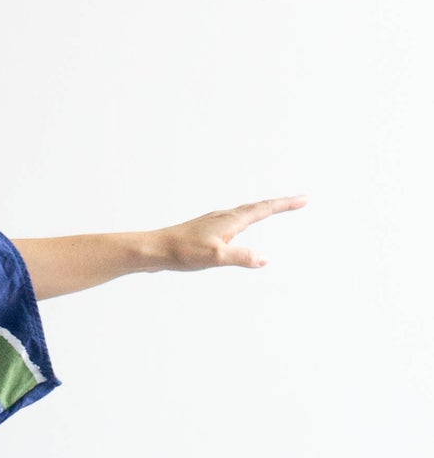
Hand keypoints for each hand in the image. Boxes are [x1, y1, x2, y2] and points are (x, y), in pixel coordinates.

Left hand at [149, 196, 306, 271]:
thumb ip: (240, 256)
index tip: (305, 199)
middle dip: (279, 204)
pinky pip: (233, 222)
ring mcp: (213, 223)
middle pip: (258, 207)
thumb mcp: (215, 257)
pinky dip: (245, 220)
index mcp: (231, 220)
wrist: (153, 249)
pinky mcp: (204, 231)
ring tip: (273, 209)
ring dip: (262, 209)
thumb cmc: (181, 252)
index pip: (265, 209)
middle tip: (299, 201)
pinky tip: (237, 227)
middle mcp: (224, 217)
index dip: (286, 204)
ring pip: (244, 213)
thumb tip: (265, 259)